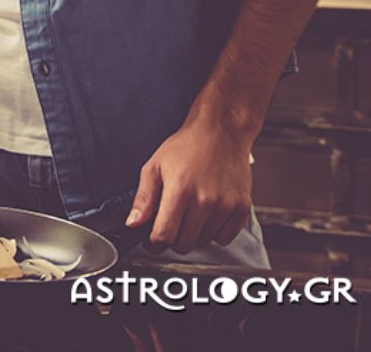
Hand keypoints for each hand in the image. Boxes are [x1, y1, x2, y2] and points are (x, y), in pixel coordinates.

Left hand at [126, 116, 252, 253]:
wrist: (221, 131)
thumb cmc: (187, 146)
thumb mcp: (155, 165)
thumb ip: (144, 198)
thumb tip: (133, 224)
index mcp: (179, 189)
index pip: (164, 235)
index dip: (154, 243)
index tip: (152, 241)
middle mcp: (204, 200)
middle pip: (184, 244)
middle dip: (173, 239)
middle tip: (172, 223)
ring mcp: (225, 205)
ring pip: (204, 241)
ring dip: (194, 234)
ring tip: (191, 211)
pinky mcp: (242, 208)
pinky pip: (225, 238)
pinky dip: (215, 232)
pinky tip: (208, 214)